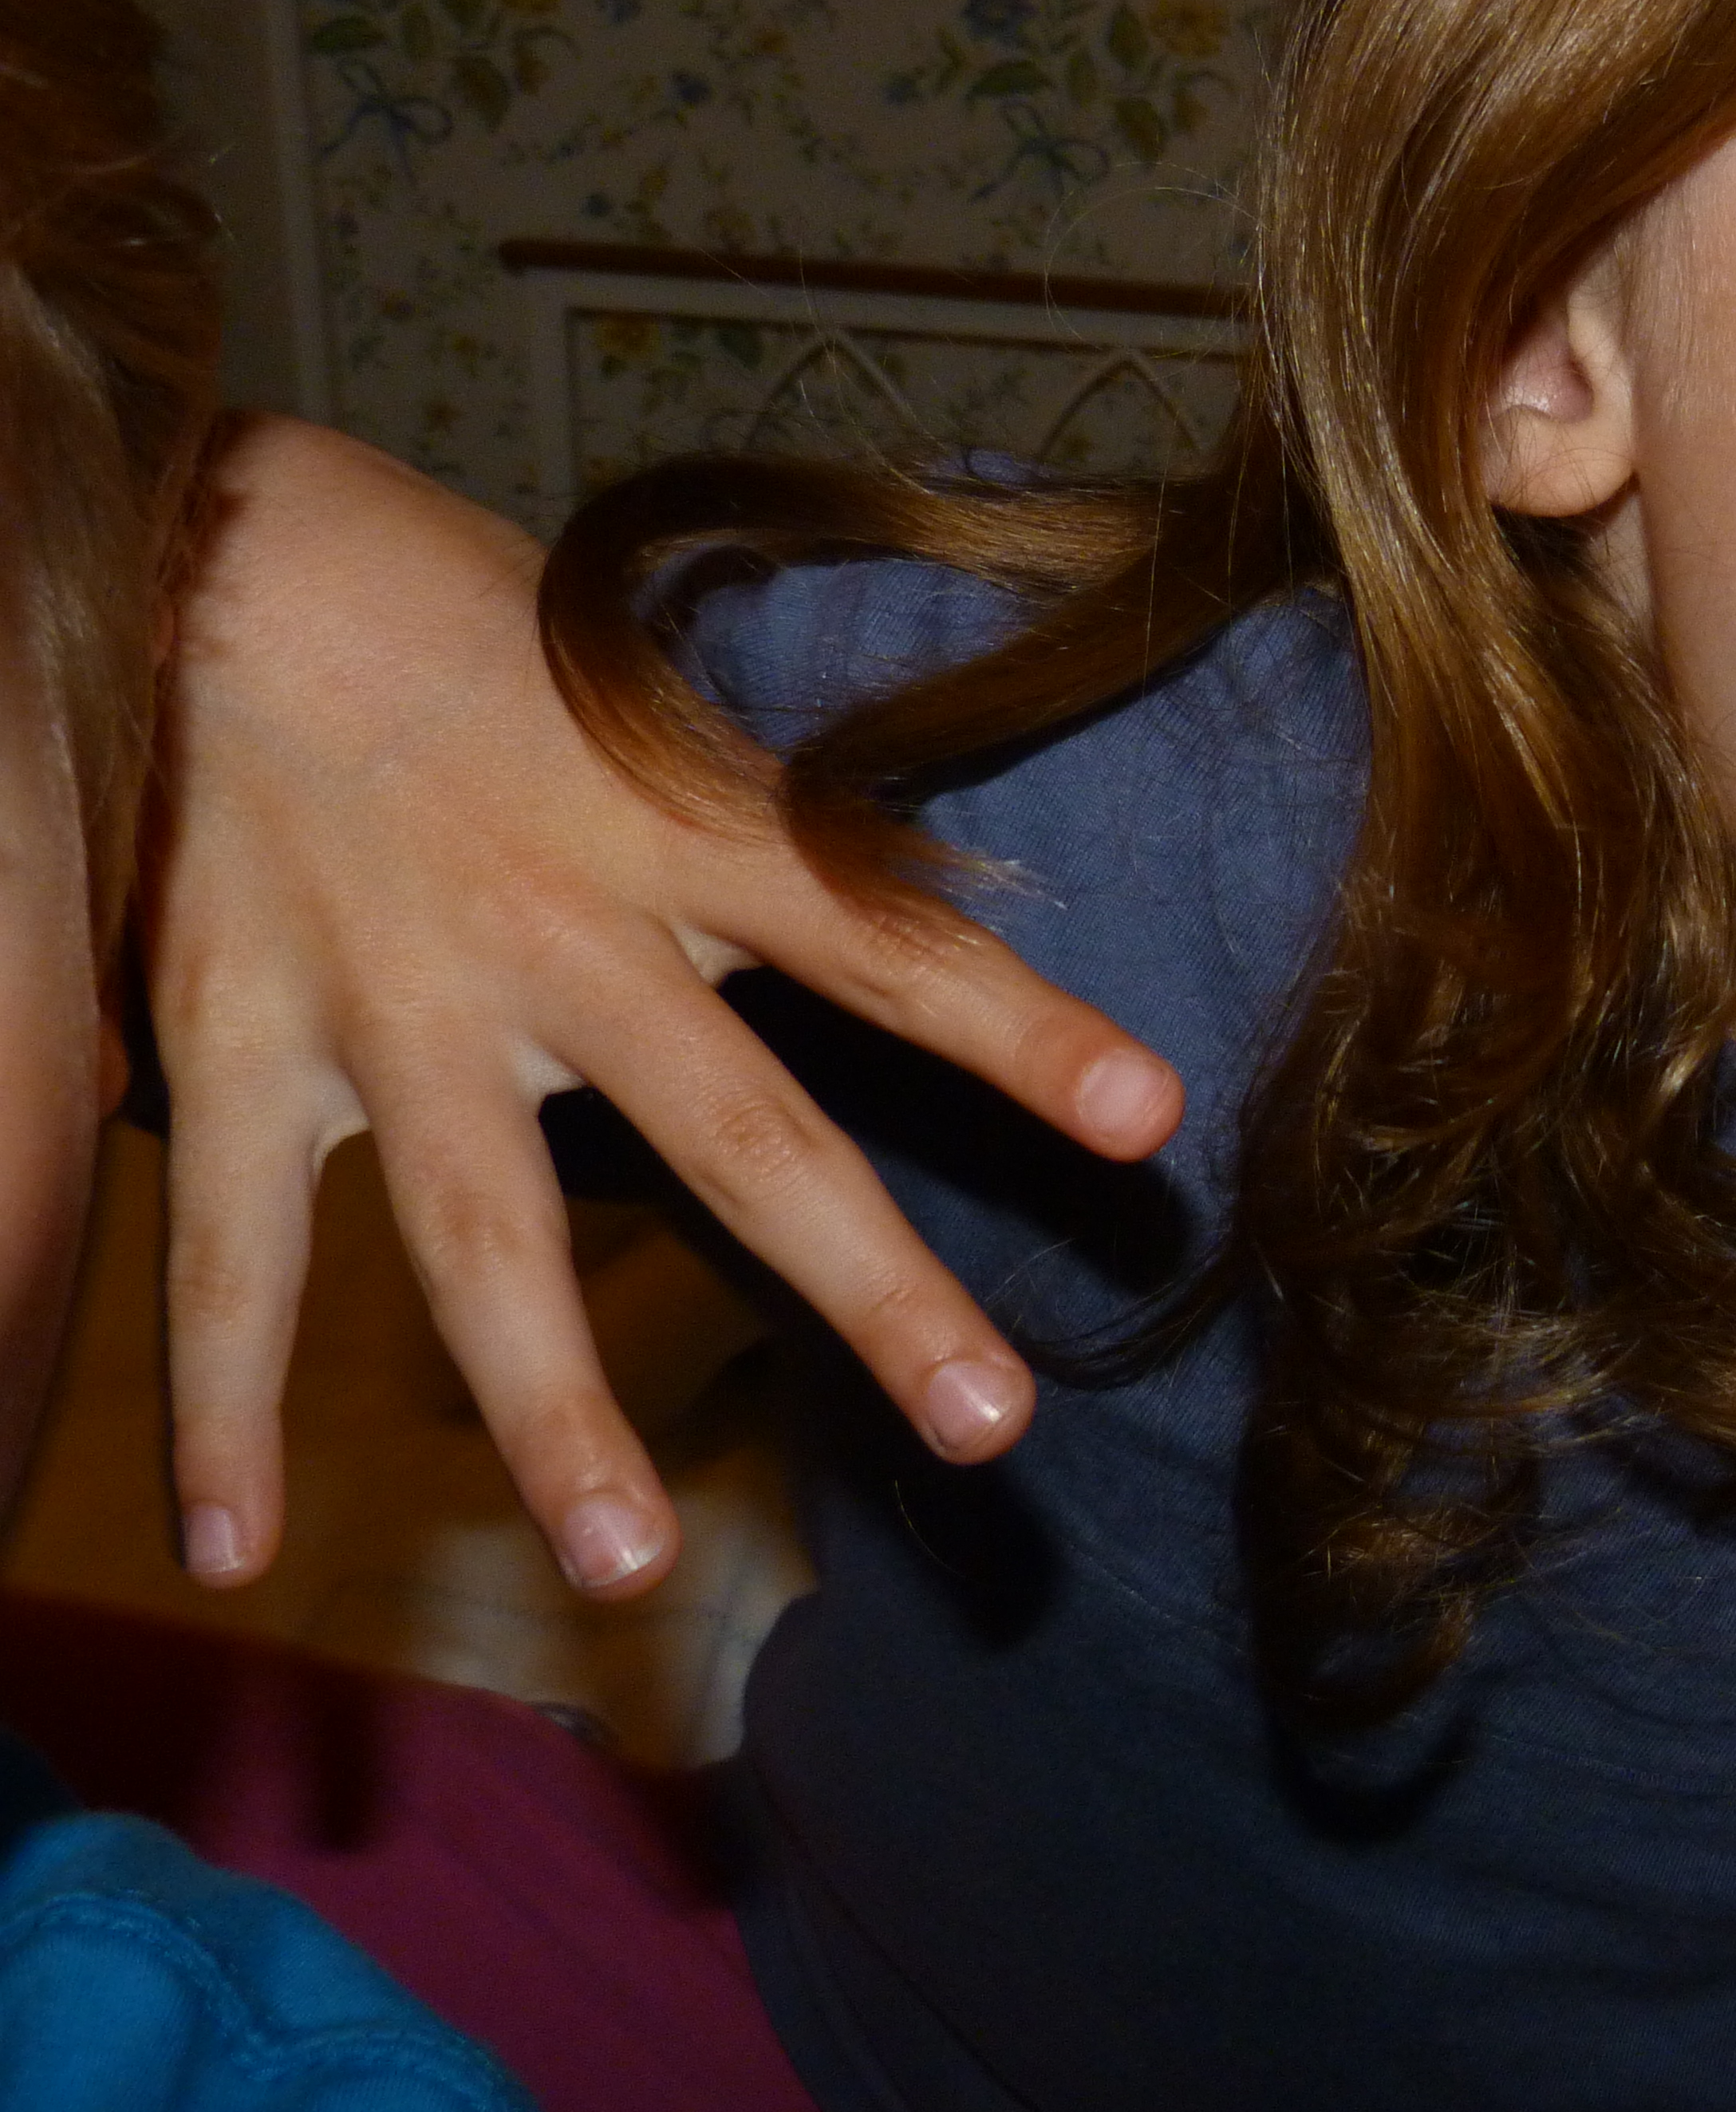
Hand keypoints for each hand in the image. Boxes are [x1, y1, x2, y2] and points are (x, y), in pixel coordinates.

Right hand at [142, 417, 1181, 1597]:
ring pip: (489, 1236)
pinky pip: (231, 1249)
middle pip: (737, 1132)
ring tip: (628, 1563)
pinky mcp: (233, 1039)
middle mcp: (558, 926)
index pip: (888, 938)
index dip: (1020, 1026)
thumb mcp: (646, 700)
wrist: (207, 548)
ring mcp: (394, 998)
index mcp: (682, 828)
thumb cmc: (467, 631)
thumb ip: (757, 832)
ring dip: (556, 1412)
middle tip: (989, 1426)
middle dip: (868, 1283)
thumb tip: (895, 914)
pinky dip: (220, 1404)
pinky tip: (237, 1546)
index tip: (1151, 1117)